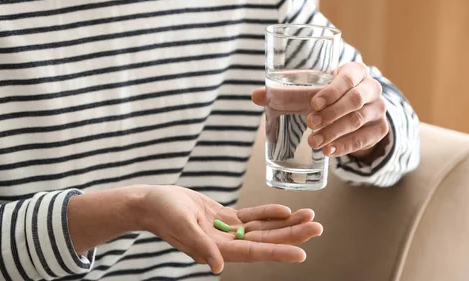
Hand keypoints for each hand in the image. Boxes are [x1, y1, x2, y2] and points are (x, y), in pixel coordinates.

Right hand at [140, 185, 322, 273]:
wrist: (150, 202)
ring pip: (262, 228)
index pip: (254, 252)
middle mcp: (226, 242)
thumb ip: (200, 246)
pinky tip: (285, 210)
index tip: (302, 252)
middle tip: (318, 227)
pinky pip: (251, 216)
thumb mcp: (181, 226)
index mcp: (217, 248)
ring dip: (286, 223)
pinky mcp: (224, 217)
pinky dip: (268, 213)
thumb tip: (217, 267)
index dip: (279, 252)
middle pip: (266, 240)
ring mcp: (226, 230)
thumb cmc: (162, 213)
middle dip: (292, 234)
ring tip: (310, 215)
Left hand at [252, 62, 389, 158]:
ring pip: (358, 120)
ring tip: (314, 142)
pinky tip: (330, 152)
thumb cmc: (328, 95)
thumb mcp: (311, 91)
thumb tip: (255, 96)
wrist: (355, 111)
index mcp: (355, 71)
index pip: (348, 77)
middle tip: (310, 125)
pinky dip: (346, 146)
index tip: (313, 104)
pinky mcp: (379, 129)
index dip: (332, 90)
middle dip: (331, 114)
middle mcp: (371, 88)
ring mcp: (378, 109)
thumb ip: (286, 93)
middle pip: (355, 100)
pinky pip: (364, 138)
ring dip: (335, 132)